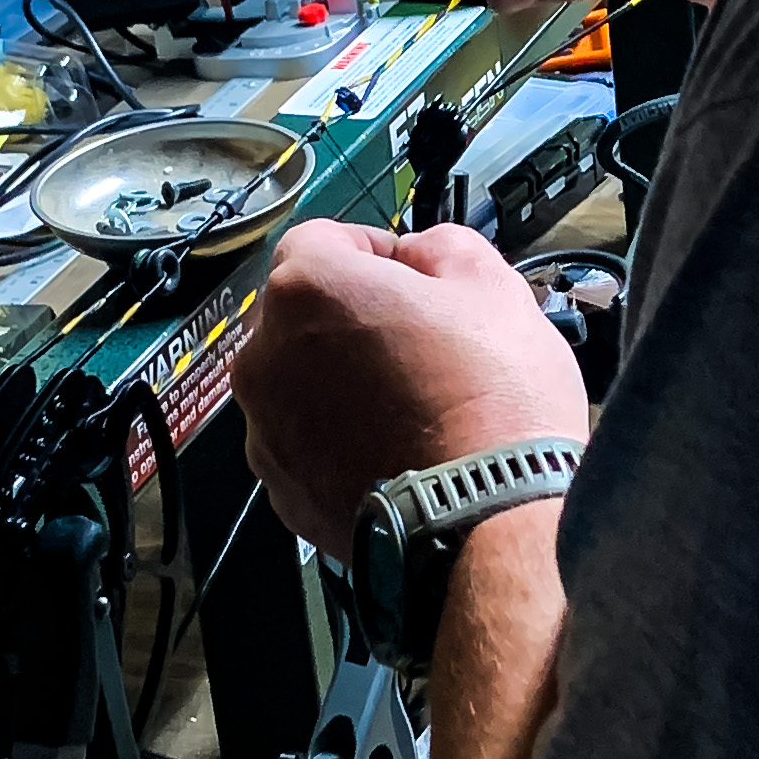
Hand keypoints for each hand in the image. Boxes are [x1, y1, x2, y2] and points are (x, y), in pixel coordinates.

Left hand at [231, 219, 586, 556]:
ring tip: (415, 405)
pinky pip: (307, 445)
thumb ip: (440, 246)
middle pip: (304, 315)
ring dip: (344, 382)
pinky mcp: (283, 491)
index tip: (410, 271)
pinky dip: (342, 441)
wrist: (486, 520)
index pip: (323, 238)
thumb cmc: (492, 403)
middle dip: (354, 318)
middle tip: (422, 342)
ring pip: (301, 382)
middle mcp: (265, 357)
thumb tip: (418, 254)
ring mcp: (267, 430)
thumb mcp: (492, 285)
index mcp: (307, 289)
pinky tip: (399, 450)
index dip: (374, 248)